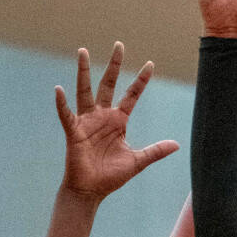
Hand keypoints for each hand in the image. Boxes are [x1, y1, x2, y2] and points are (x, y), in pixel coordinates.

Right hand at [55, 44, 177, 198]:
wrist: (91, 191)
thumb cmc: (111, 177)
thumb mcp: (137, 161)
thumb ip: (155, 151)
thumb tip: (177, 145)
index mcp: (118, 121)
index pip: (131, 95)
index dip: (141, 80)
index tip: (150, 64)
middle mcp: (102, 116)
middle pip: (108, 84)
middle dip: (114, 65)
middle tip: (119, 45)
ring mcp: (87, 122)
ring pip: (85, 91)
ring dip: (83, 72)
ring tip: (83, 51)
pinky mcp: (74, 132)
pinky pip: (66, 115)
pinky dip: (62, 104)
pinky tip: (59, 90)